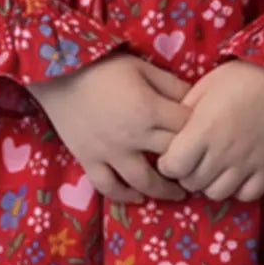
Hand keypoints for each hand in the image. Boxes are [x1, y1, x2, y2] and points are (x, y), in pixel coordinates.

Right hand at [24, 53, 195, 204]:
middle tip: (201, 168)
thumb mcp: (143, 67)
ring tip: (179, 193)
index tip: (205, 135)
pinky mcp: (89, 160)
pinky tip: (138, 198)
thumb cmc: (103, 66)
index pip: (186, 128)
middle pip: (171, 157)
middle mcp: (133, 136)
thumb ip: (171, 84)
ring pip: (144, 182)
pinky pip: (108, 186)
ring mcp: (109, 152)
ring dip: (165, 191)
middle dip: (189, 163)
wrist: (58, 72)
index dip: (199, 132)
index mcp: (149, 110)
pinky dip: (124, 196)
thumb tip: (196, 99)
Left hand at [152, 57, 263, 202]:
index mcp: (202, 132)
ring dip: (209, 183)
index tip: (172, 155)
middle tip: (193, 160)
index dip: (168, 164)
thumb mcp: (202, 88)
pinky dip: (238, 189)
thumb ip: (183, 115)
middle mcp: (223, 153)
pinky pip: (246, 195)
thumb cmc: (239, 77)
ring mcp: (247, 164)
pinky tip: (237, 174)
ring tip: (214, 168)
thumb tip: (170, 135)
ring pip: (216, 194)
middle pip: (192, 183)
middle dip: (187, 173)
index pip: (172, 168)